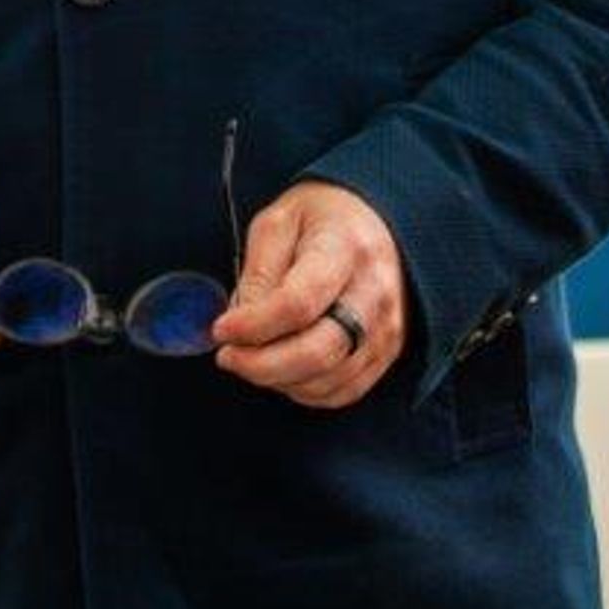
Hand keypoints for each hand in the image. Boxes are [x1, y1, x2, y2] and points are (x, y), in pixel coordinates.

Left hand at [210, 179, 406, 408]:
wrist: (373, 222)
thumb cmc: (320, 218)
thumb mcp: (278, 222)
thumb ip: (258, 273)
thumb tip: (239, 327)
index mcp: (345, 247)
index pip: (299, 303)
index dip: (254, 325)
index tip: (220, 329)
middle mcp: (374, 291)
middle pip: (317, 352)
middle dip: (261, 365)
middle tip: (228, 356)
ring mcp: (387, 326)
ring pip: (327, 380)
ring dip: (279, 379)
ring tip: (253, 357)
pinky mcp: (389, 350)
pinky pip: (342, 391)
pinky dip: (304, 389)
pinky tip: (283, 368)